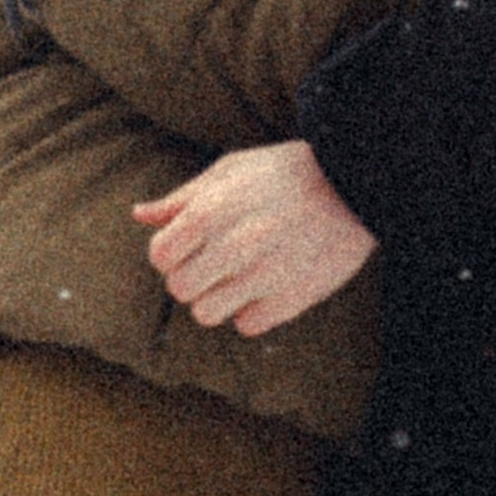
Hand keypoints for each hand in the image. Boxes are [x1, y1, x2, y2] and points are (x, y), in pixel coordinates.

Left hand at [136, 142, 374, 332]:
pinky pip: (247, 325)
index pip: (160, 256)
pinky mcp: (291, 300)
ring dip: (219, 298)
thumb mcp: (231, 170)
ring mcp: (262, 277)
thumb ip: (182, 197)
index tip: (191, 245)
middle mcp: (232, 247)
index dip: (171, 252)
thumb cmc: (286, 173)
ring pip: (207, 313)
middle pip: (180, 289)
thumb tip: (140, 215)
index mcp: (211, 211)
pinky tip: (268, 286)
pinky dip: (253, 310)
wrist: (354, 184)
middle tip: (216, 261)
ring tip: (241, 276)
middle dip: (192, 277)